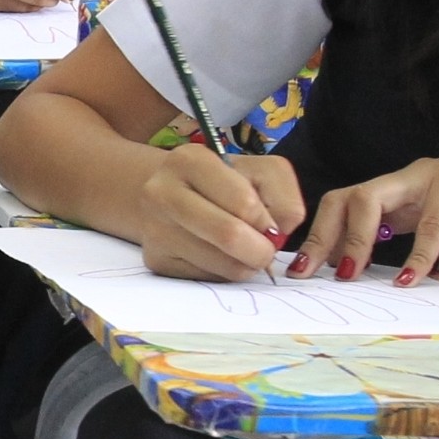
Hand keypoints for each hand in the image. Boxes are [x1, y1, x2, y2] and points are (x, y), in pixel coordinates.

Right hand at [134, 148, 306, 282]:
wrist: (166, 194)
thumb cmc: (221, 183)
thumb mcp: (258, 171)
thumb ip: (283, 194)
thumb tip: (282, 231)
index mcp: (190, 161)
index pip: (244, 203)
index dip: (267, 221)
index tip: (269, 224)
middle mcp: (163, 192)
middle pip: (229, 235)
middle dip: (261, 250)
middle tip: (266, 250)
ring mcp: (154, 228)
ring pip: (221, 264)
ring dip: (245, 265)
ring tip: (244, 252)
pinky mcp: (155, 259)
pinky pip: (206, 278)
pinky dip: (224, 272)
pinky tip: (220, 256)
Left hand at [293, 154, 438, 283]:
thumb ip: (415, 265)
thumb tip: (382, 296)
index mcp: (398, 197)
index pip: (342, 209)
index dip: (319, 239)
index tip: (302, 275)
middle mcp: (405, 181)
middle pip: (344, 198)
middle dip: (321, 238)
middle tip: (311, 275)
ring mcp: (430, 177)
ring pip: (370, 197)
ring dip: (355, 240)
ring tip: (350, 274)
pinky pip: (430, 219)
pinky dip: (418, 252)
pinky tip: (411, 279)